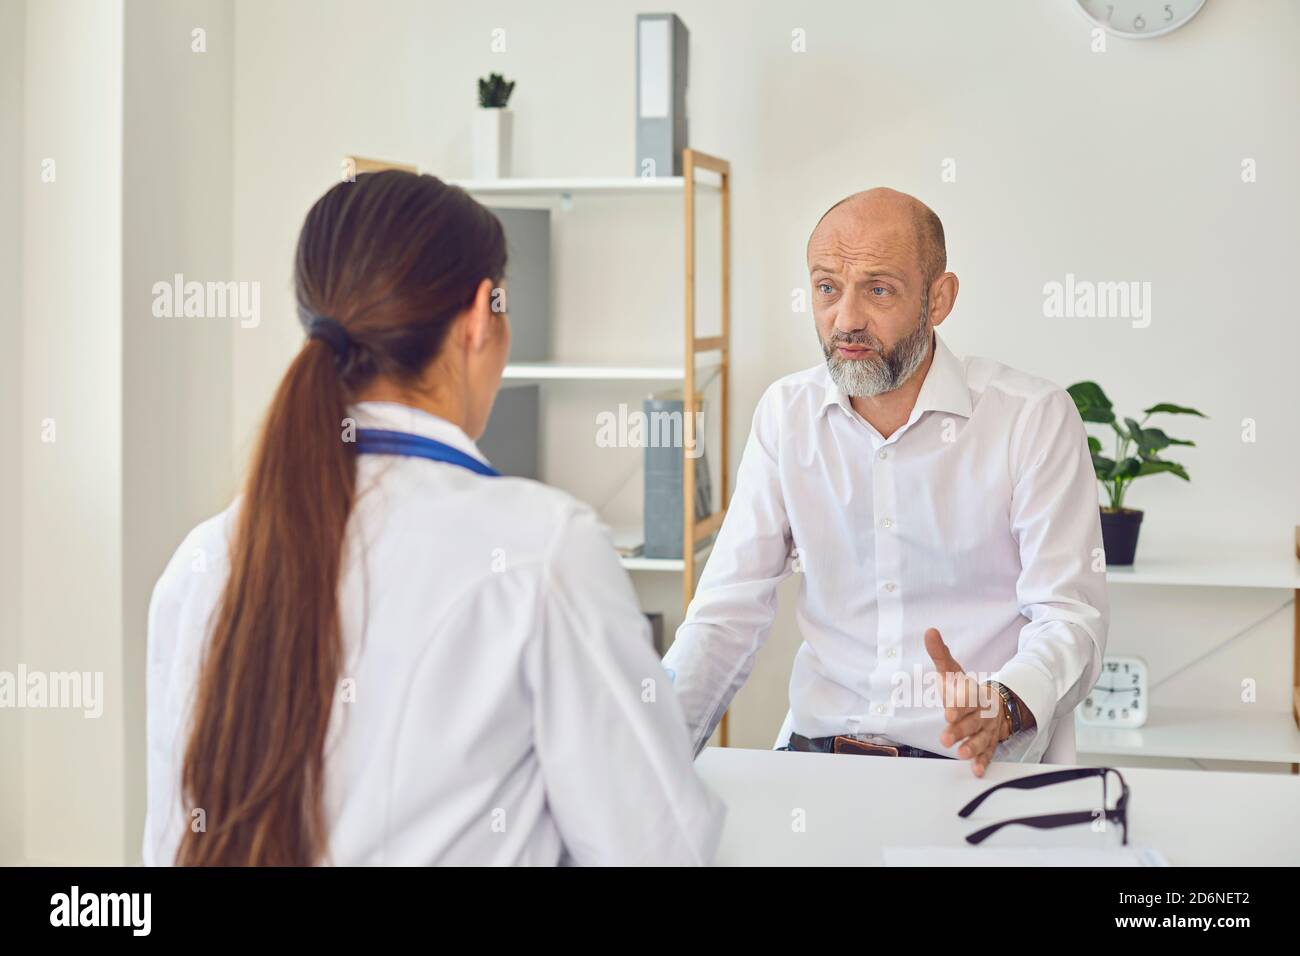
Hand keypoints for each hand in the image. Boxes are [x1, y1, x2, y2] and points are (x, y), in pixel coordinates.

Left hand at [924, 628, 1004, 777]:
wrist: (995, 704)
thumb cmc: (966, 689)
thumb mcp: (953, 671)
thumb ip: (940, 654)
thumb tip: (929, 631)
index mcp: (973, 694)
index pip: (966, 699)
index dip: (958, 705)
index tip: (949, 712)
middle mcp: (982, 712)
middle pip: (972, 721)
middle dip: (960, 729)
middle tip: (946, 738)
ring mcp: (987, 729)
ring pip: (980, 738)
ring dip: (972, 747)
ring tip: (961, 754)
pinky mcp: (989, 743)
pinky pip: (988, 753)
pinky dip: (982, 762)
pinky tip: (975, 770)